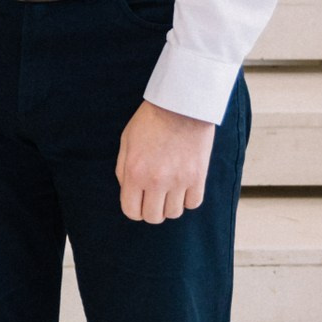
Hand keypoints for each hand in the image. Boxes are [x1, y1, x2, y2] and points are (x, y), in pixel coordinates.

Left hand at [116, 100, 215, 223]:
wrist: (181, 104)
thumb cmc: (151, 120)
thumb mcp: (126, 142)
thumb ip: (123, 170)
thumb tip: (128, 192)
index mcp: (135, 173)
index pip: (131, 211)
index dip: (134, 210)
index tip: (139, 203)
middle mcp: (156, 181)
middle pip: (153, 217)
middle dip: (151, 210)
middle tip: (155, 197)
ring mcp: (179, 180)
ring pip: (174, 213)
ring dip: (170, 204)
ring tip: (170, 189)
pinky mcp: (198, 177)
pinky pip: (193, 204)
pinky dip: (188, 199)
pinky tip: (184, 186)